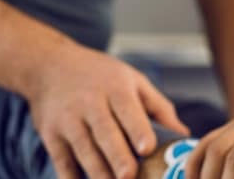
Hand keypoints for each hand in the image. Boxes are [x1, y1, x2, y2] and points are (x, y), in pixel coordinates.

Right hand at [26, 44, 188, 178]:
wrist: (50, 66)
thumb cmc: (100, 76)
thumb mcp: (132, 80)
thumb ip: (159, 107)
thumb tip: (183, 135)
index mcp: (115, 88)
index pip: (128, 110)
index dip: (137, 130)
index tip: (147, 148)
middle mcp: (89, 103)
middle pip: (105, 134)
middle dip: (118, 158)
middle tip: (130, 177)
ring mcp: (67, 120)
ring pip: (84, 150)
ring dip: (98, 173)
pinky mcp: (50, 135)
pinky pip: (62, 161)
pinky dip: (72, 178)